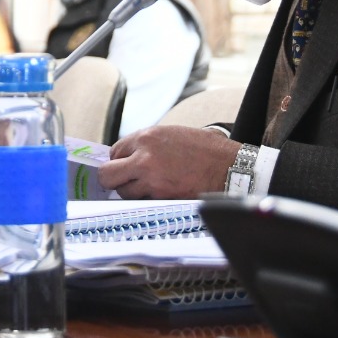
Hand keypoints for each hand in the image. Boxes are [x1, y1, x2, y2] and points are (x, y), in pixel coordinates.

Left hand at [98, 125, 239, 198]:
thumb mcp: (172, 134)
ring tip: (147, 189)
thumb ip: (149, 143)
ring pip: (123, 193)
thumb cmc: (206, 150)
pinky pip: (142, 203)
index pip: (114, 151)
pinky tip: (158, 196)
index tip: (124, 166)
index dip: (118, 160)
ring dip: (131, 193)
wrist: (229, 166)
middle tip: (122, 182)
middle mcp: (144, 157)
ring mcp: (151, 180)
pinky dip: (146, 202)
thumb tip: (132, 154)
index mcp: (147, 137)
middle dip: (112, 179)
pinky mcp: (162, 198)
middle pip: (108, 174)